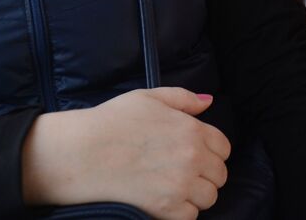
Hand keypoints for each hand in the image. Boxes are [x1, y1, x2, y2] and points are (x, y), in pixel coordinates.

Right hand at [22, 87, 229, 219]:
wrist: (82, 152)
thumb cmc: (112, 121)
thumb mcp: (149, 97)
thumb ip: (184, 98)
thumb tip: (209, 101)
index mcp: (192, 130)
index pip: (223, 148)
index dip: (212, 151)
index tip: (197, 155)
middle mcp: (192, 158)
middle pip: (219, 175)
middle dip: (205, 174)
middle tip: (183, 173)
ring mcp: (181, 185)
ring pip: (209, 198)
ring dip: (195, 195)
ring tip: (174, 188)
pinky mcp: (166, 208)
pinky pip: (190, 216)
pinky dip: (181, 212)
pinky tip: (164, 201)